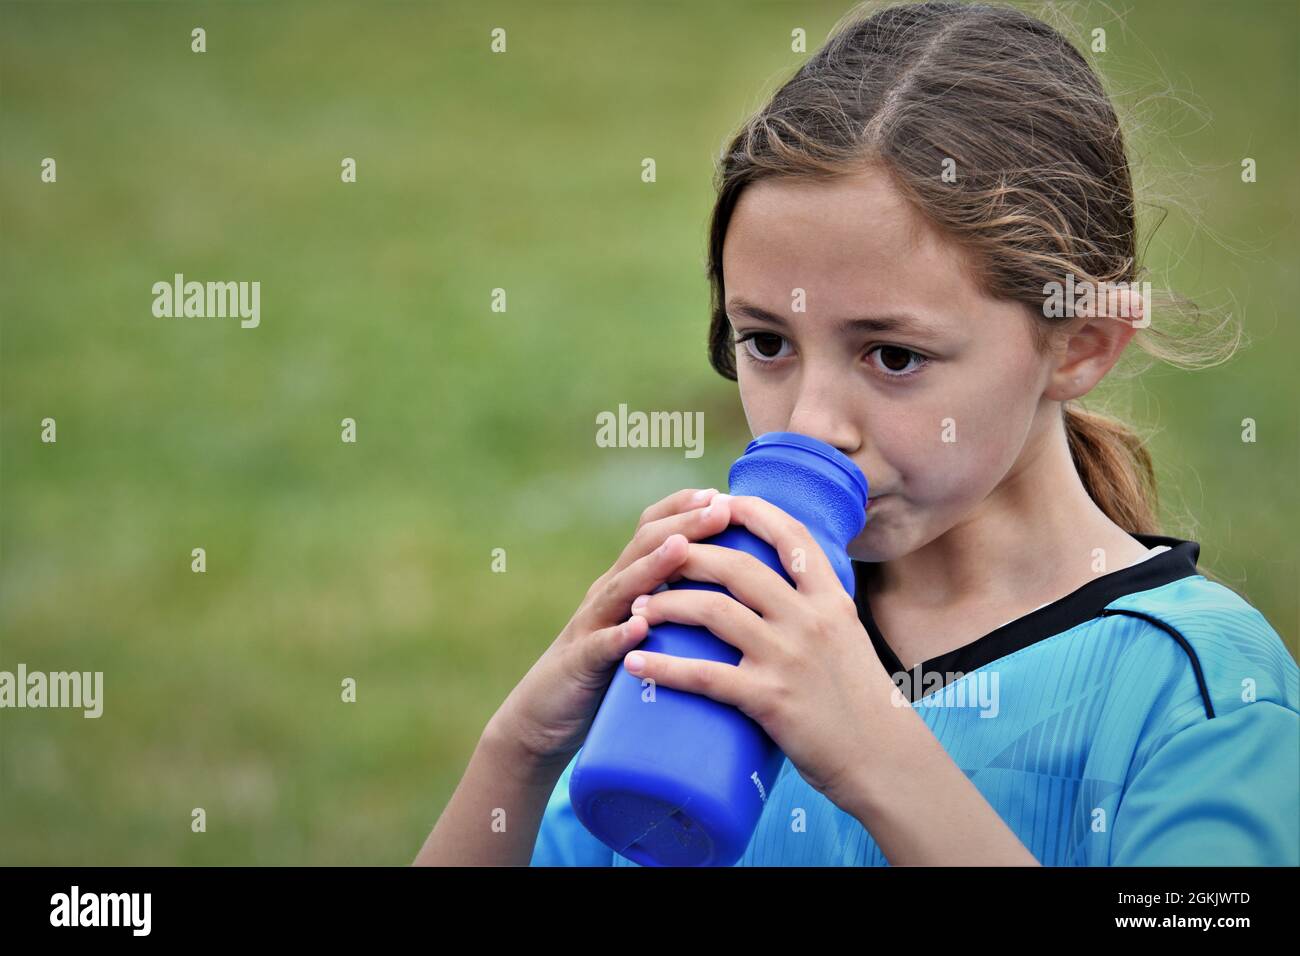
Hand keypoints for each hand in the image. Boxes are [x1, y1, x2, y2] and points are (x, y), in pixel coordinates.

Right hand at [488, 486, 736, 772]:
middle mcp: (607, 594)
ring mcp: (590, 626)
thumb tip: (731, 586)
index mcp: (626, 582)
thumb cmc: (607, 672)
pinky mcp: (579, 665)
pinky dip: (619, 635)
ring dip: (653, 567)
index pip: (652, 530)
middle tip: (720, 508)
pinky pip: (599, 647)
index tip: (722, 494)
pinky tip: (640, 627)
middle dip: (683, 524)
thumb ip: (672, 603)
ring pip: (622, 588)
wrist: (542, 717)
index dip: (684, 508)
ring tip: (683, 548)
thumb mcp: (640, 627)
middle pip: (643, 547)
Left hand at [618, 493, 899, 811]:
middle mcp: (811, 620)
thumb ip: (815, 610)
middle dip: (687, 556)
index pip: (790, 535)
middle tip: (656, 559)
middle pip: (737, 566)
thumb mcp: (848, 638)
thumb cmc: (862, 703)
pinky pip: (704, 675)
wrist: (884, 760)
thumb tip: (779, 586)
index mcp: (832, 600)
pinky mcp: (770, 700)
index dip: (751, 511)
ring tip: (637, 607)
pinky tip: (634, 663)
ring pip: (713, 610)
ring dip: (666, 604)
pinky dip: (662, 667)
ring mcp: (789, 658)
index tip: (716, 502)